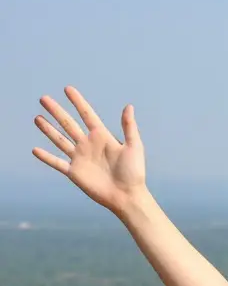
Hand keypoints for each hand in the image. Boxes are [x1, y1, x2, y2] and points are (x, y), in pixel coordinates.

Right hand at [32, 86, 146, 216]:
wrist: (127, 196)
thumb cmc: (134, 173)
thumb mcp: (134, 147)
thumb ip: (129, 127)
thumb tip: (129, 106)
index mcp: (102, 137)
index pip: (86, 114)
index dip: (78, 102)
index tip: (68, 89)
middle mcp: (88, 145)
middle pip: (68, 124)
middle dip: (56, 111)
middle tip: (43, 99)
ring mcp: (80, 158)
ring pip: (60, 140)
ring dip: (48, 129)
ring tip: (37, 118)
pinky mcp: (75, 172)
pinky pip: (57, 163)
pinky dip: (46, 157)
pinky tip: (35, 150)